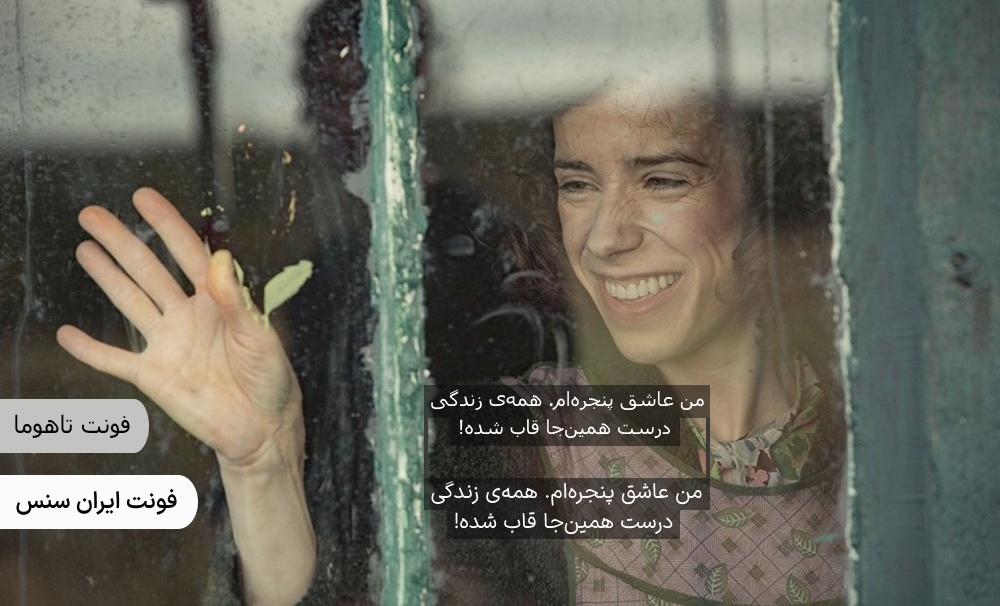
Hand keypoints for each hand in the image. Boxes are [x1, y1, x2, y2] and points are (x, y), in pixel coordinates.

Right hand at [57, 187, 303, 467]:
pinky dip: (90, 350)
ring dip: (107, 277)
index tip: (143, 197)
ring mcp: (169, 344)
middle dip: (121, 242)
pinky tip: (67, 334)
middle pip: (148, 270)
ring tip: (85, 249)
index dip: (166, 224)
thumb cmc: (271, 379)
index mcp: (218, 301)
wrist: (262, 429)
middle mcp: (188, 315)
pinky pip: (115, 360)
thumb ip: (238, 302)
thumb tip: (221, 258)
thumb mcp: (261, 337)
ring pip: (130, 302)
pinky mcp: (154, 375)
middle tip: (93, 215)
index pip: (187, 253)